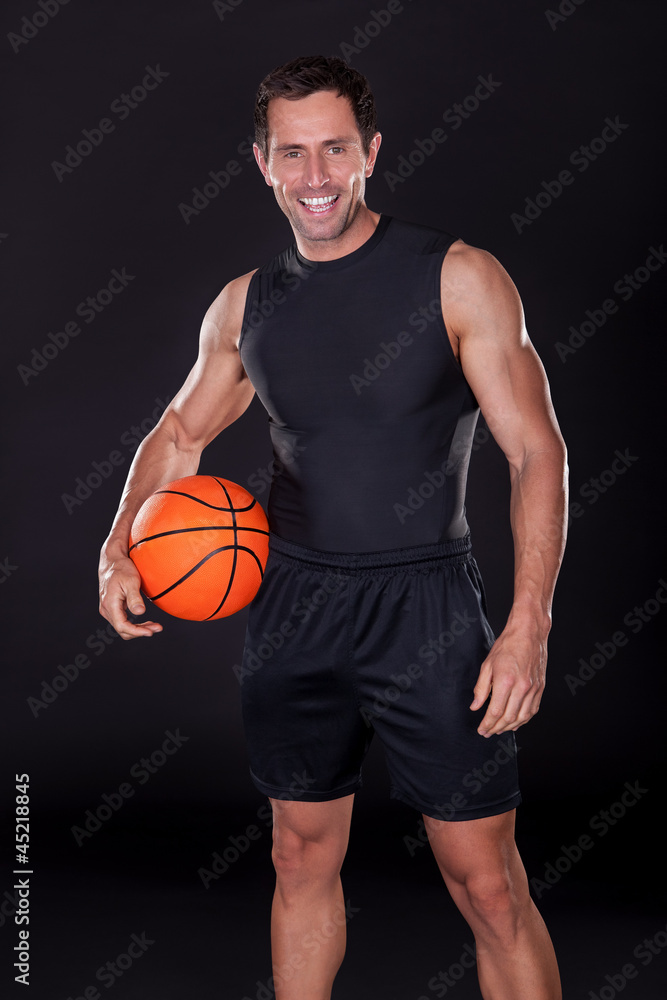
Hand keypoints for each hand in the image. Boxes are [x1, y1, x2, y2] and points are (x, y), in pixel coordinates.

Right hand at [98, 547, 162, 639]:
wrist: (112, 561)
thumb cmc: (122, 569)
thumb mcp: (131, 581)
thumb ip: (134, 597)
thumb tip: (139, 612)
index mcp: (110, 604)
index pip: (122, 626)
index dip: (137, 632)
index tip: (150, 632)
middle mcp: (106, 609)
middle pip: (123, 630)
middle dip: (141, 631)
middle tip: (158, 628)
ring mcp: (108, 610)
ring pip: (123, 627)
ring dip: (139, 629)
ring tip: (155, 626)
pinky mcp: (113, 608)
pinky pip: (123, 621)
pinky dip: (135, 625)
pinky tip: (146, 622)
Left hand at [470, 622, 546, 736]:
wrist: (529, 633)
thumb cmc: (507, 646)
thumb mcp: (487, 665)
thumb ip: (481, 688)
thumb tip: (475, 706)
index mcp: (506, 681)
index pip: (495, 712)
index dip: (487, 724)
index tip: (481, 729)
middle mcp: (522, 687)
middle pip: (508, 718)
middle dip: (496, 729)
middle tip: (487, 733)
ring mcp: (533, 689)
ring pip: (522, 717)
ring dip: (509, 727)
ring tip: (499, 730)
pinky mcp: (540, 688)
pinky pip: (532, 711)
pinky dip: (523, 720)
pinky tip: (515, 723)